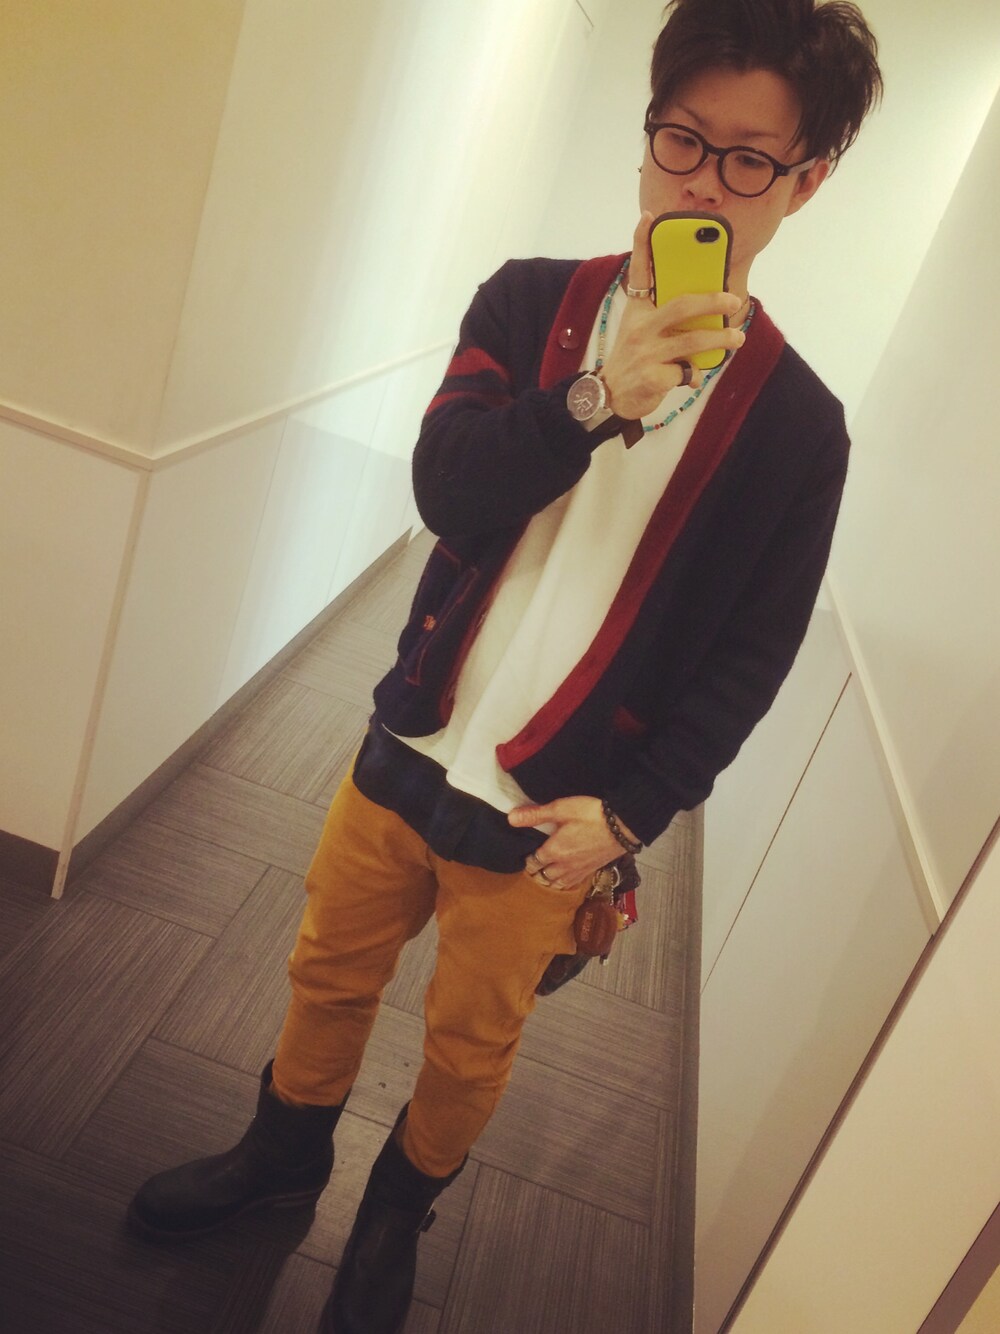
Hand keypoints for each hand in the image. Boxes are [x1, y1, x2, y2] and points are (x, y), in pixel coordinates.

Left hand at [508, 795, 625, 888]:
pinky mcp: (591, 871)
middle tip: (533, 865)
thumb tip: (511, 819)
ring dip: (549, 880)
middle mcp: (564, 866)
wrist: (623, 826)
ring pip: (557, 884)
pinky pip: (572, 884)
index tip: (525, 854)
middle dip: (536, 872)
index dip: (527, 860)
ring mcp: (579, 871)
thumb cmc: (591, 815)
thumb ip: (535, 815)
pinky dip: (564, 883)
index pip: (532, 863)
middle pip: (543, 877)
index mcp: (553, 852)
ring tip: (546, 873)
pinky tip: (565, 877)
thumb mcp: (561, 809)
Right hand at [601, 212, 745, 420]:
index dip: (643, 243)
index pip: (638, 272)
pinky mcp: (652, 377)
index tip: (650, 217)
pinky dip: (694, 375)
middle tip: (733, 300)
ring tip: (737, 338)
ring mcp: (646, 353)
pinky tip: (692, 377)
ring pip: (692, 342)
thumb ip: (665, 318)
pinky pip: (686, 372)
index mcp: (636, 311)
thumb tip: (705, 311)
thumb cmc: (632, 360)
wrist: (607, 397)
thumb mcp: (639, 331)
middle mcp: (639, 328)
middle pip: (681, 306)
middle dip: (712, 301)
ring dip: (719, 339)